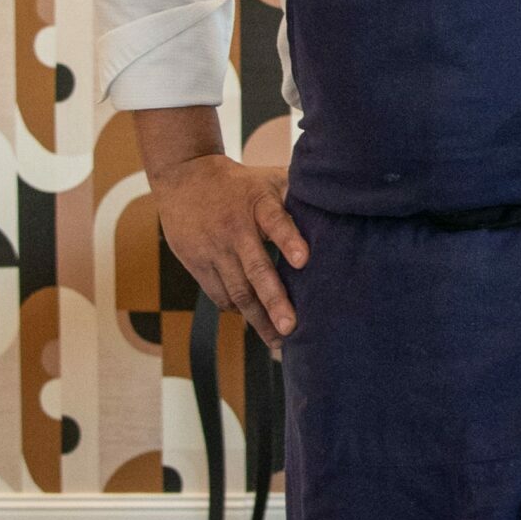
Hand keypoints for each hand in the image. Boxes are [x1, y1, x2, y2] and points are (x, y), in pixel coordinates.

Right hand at [149, 153, 306, 348]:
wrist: (185, 179)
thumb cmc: (240, 183)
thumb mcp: (268, 179)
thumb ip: (297, 194)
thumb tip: (335, 202)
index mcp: (257, 203)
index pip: (275, 221)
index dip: (289, 239)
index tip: (304, 261)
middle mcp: (235, 229)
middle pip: (255, 268)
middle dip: (274, 300)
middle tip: (291, 327)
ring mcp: (214, 250)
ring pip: (237, 290)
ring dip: (258, 318)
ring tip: (278, 340)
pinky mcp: (197, 265)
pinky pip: (219, 295)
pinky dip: (237, 309)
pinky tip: (254, 322)